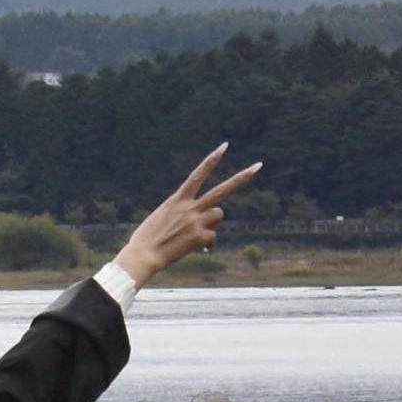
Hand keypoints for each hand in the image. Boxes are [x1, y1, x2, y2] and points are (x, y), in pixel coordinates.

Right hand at [112, 145, 265, 281]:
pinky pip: (213, 239)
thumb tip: (201, 222)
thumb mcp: (162, 217)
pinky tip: (198, 250)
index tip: (225, 146)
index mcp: (178, 199)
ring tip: (196, 232)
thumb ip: (183, 213)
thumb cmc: (147, 238)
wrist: (143, 255)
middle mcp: (190, 207)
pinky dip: (207, 245)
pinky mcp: (199, 237)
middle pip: (221, 191)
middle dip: (241, 178)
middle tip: (259, 166)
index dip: (211, 160)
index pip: (198, 174)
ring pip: (219, 215)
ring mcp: (196, 222)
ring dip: (212, 223)